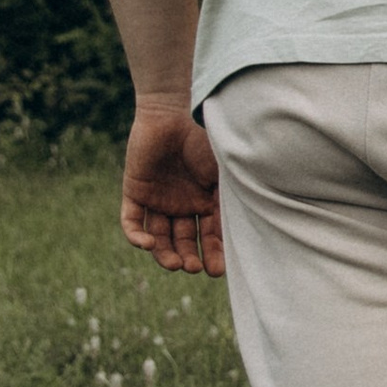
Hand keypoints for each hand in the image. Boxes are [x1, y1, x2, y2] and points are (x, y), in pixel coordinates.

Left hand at [122, 103, 224, 274]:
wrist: (168, 115)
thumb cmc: (200, 141)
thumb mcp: (221, 174)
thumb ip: (230, 199)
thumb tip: (253, 228)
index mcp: (204, 202)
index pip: (209, 236)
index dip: (214, 254)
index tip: (217, 270)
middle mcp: (180, 206)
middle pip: (183, 242)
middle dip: (190, 258)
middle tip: (195, 268)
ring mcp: (157, 202)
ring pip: (158, 238)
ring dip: (165, 254)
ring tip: (175, 265)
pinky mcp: (134, 194)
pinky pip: (132, 222)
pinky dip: (137, 237)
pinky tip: (147, 244)